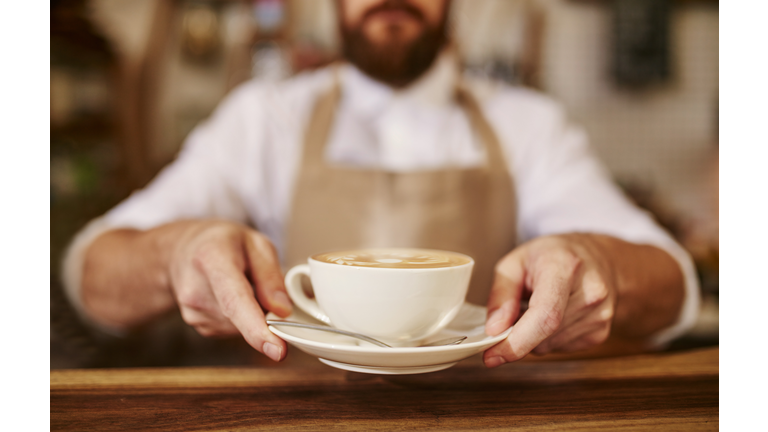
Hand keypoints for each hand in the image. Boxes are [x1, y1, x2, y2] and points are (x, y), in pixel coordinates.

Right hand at [168, 221, 292, 361]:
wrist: (183, 250)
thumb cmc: (223, 243)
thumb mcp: (256, 243)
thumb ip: (271, 275)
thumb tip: (283, 310)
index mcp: (212, 259)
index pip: (235, 301)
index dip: (257, 329)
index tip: (278, 351)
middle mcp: (196, 290)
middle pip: (243, 317)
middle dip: (264, 310)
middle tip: (258, 281)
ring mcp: (193, 312)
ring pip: (242, 327)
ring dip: (252, 312)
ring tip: (238, 283)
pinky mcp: (198, 326)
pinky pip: (234, 330)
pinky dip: (242, 318)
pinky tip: (230, 296)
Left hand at [483, 234, 616, 366]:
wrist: (599, 257)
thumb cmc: (553, 255)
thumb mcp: (515, 261)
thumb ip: (501, 294)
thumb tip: (494, 330)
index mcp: (566, 267)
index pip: (546, 315)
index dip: (517, 341)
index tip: (492, 354)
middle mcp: (590, 292)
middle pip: (543, 335)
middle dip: (516, 335)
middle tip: (512, 313)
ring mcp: (599, 315)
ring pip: (548, 346)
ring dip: (533, 336)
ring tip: (538, 305)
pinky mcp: (601, 333)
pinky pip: (560, 348)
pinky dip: (547, 338)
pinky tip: (554, 315)